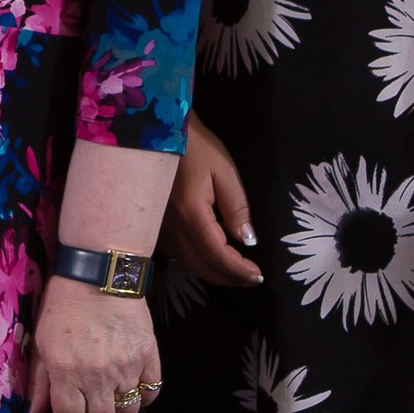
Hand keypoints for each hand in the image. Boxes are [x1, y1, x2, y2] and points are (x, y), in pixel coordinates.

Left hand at [23, 276, 162, 412]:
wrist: (99, 274)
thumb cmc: (63, 306)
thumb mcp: (42, 342)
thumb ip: (38, 383)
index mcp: (67, 373)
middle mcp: (98, 376)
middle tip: (89, 407)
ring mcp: (127, 368)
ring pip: (128, 411)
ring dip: (117, 410)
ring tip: (110, 397)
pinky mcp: (149, 356)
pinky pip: (151, 392)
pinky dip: (142, 395)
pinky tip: (131, 386)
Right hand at [163, 119, 263, 286]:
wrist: (158, 132)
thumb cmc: (195, 147)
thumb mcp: (224, 171)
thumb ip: (236, 208)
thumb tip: (248, 241)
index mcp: (191, 214)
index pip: (217, 254)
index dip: (238, 270)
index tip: (258, 276)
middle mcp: (172, 227)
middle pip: (201, 266)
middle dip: (228, 277)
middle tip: (251, 280)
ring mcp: (160, 228)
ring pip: (187, 264)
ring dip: (212, 273)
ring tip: (234, 274)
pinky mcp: (155, 224)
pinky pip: (176, 254)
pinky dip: (197, 263)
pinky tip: (209, 259)